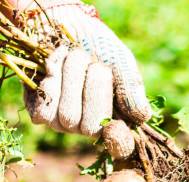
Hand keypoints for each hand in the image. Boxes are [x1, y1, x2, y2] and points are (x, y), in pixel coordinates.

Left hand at [20, 0, 150, 136]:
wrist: (61, 24)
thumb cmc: (96, 45)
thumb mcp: (120, 61)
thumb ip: (131, 87)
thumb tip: (143, 116)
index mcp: (115, 119)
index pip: (120, 146)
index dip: (118, 142)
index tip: (114, 129)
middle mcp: (90, 127)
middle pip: (90, 126)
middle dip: (92, 86)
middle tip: (92, 64)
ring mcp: (64, 124)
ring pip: (67, 116)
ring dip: (71, 78)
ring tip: (72, 60)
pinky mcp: (41, 114)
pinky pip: (46, 112)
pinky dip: (51, 82)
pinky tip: (53, 69)